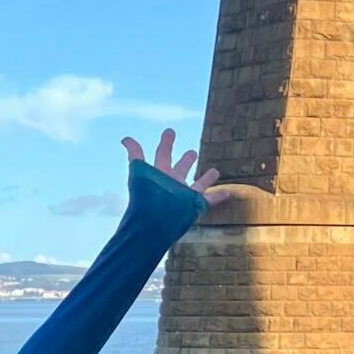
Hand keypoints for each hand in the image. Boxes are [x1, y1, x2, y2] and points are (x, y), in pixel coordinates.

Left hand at [120, 129, 250, 208]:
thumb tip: (124, 138)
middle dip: (186, 160)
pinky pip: (210, 200)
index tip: (170, 131)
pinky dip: (219, 197)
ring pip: (198, 185)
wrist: (155, 222)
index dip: (166, 142)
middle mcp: (172, 183)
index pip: (163, 153)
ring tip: (215, 171)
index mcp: (160, 173)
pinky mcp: (195, 206)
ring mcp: (184, 195)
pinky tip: (229, 193)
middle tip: (192, 152)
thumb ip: (135, 154)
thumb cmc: (147, 196)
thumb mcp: (139, 172)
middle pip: (180, 169)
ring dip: (206, 178)